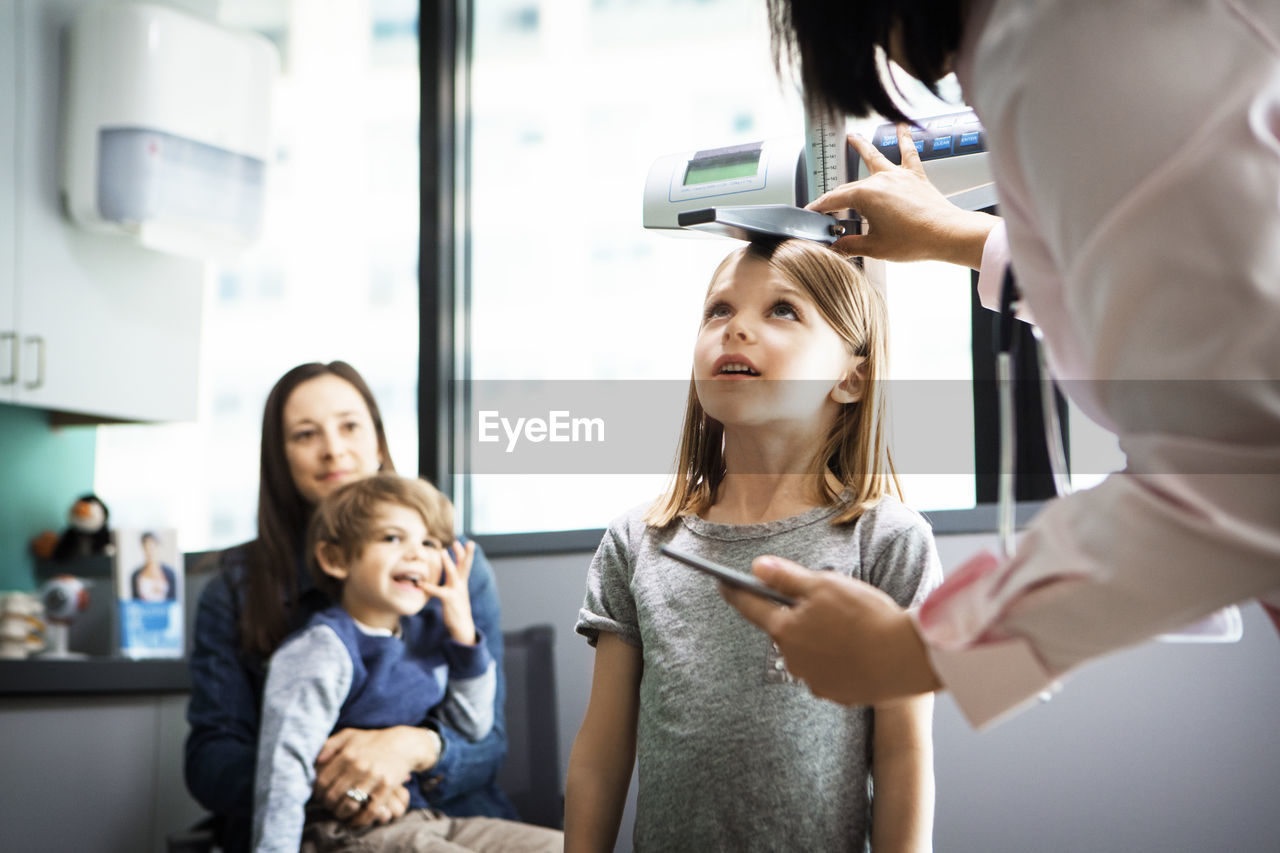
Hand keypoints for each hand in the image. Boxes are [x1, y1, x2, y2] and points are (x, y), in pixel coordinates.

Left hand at [314, 726, 441, 826]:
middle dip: (328, 805)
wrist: (403, 744)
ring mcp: (374, 777)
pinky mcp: (387, 787)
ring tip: (341, 811)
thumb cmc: (372, 741)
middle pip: (333, 796)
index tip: (319, 795)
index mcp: (347, 754)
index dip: (317, 792)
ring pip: (349, 805)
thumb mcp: (349, 735)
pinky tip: (356, 819)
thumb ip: (328, 745)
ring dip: (341, 813)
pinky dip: (360, 819)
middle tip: (330, 805)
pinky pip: (369, 811)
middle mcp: (359, 766)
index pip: (322, 781)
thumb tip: (314, 762)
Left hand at [419, 541, 476, 644]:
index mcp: (462, 583)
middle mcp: (461, 585)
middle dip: (463, 553)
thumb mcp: (456, 593)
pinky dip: (429, 588)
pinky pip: (438, 592)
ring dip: (448, 562)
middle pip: (464, 566)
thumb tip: (448, 573)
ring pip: (453, 574)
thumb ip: (452, 582)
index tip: (463, 542)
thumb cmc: (457, 609)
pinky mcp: (449, 600)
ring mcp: (456, 592)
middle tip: (457, 542)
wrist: (462, 626)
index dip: (466, 553)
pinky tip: (421, 584)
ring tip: (442, 552)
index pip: (465, 565)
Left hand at [720, 555, 940, 705]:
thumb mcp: (825, 585)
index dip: (735, 592)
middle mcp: (792, 659)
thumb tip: (756, 567)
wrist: (905, 657)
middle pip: (784, 630)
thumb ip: (786, 578)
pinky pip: (828, 671)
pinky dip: (836, 659)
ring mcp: (813, 680)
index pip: (750, 607)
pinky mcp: (836, 694)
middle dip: (795, 616)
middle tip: (824, 603)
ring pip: (806, 652)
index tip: (722, 582)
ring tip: (849, 627)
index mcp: (785, 630)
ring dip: (817, 639)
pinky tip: (857, 649)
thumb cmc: (865, 615)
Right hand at [808, 125, 998, 268]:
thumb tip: (836, 247)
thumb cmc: (916, 241)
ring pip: (875, 157)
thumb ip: (851, 246)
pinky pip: (908, 153)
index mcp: (866, 195)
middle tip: (826, 204)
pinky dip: (905, 140)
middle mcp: (880, 180)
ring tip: (852, 137)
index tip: (811, 213)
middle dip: (835, 194)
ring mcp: (898, 176)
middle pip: (850, 185)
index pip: (834, 200)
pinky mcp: (915, 177)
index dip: (819, 207)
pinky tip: (902, 127)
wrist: (947, 234)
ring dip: (862, 146)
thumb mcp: (875, 248)